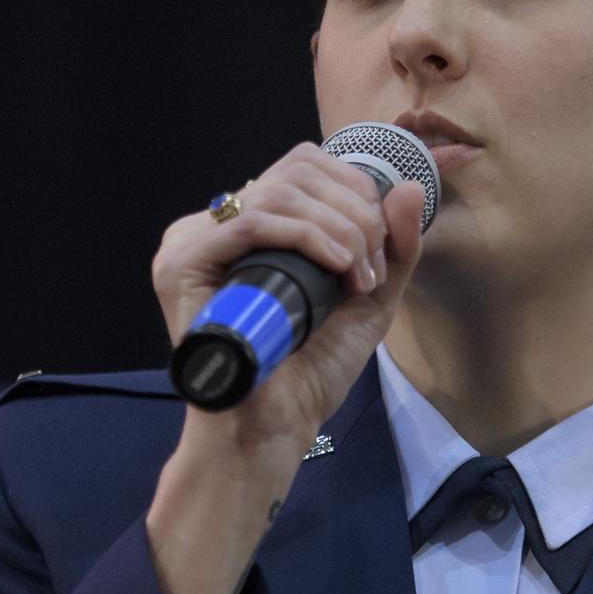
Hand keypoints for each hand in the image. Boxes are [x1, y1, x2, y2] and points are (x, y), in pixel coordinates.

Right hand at [152, 141, 424, 451]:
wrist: (274, 425)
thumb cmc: (310, 371)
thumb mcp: (369, 299)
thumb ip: (394, 246)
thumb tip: (409, 187)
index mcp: (255, 227)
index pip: (306, 167)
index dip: (356, 191)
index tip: (380, 249)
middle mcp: (221, 226)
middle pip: (297, 169)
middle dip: (353, 211)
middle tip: (371, 267)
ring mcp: (195, 241)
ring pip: (280, 191)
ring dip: (338, 229)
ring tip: (356, 278)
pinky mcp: (182, 263)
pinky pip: (253, 221)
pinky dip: (307, 236)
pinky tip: (336, 268)